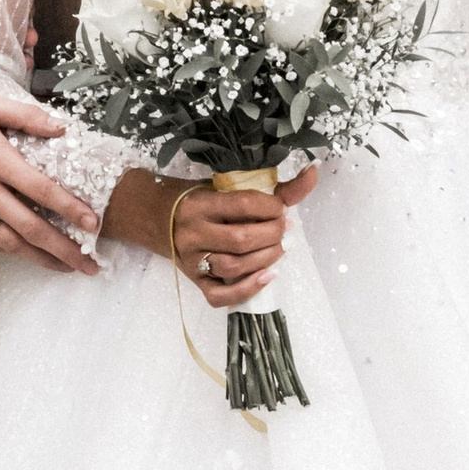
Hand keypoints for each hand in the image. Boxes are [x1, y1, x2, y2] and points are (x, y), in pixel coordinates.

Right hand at [0, 84, 102, 270]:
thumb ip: (24, 115)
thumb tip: (60, 127)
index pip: (43, 191)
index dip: (71, 209)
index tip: (94, 225)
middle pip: (32, 228)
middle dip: (64, 250)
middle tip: (90, 266)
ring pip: (9, 243)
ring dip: (40, 258)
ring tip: (64, 268)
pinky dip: (9, 251)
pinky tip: (26, 254)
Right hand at [102, 165, 318, 305]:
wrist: (155, 216)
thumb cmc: (198, 199)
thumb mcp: (226, 186)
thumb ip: (272, 187)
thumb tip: (313, 173)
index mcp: (201, 203)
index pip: (243, 205)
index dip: (271, 208)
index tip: (280, 209)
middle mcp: (193, 232)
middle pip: (241, 239)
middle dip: (272, 235)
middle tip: (282, 230)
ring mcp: (191, 259)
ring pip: (233, 267)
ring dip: (265, 260)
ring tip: (277, 250)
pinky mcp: (193, 280)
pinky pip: (219, 296)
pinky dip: (247, 290)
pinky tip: (267, 277)